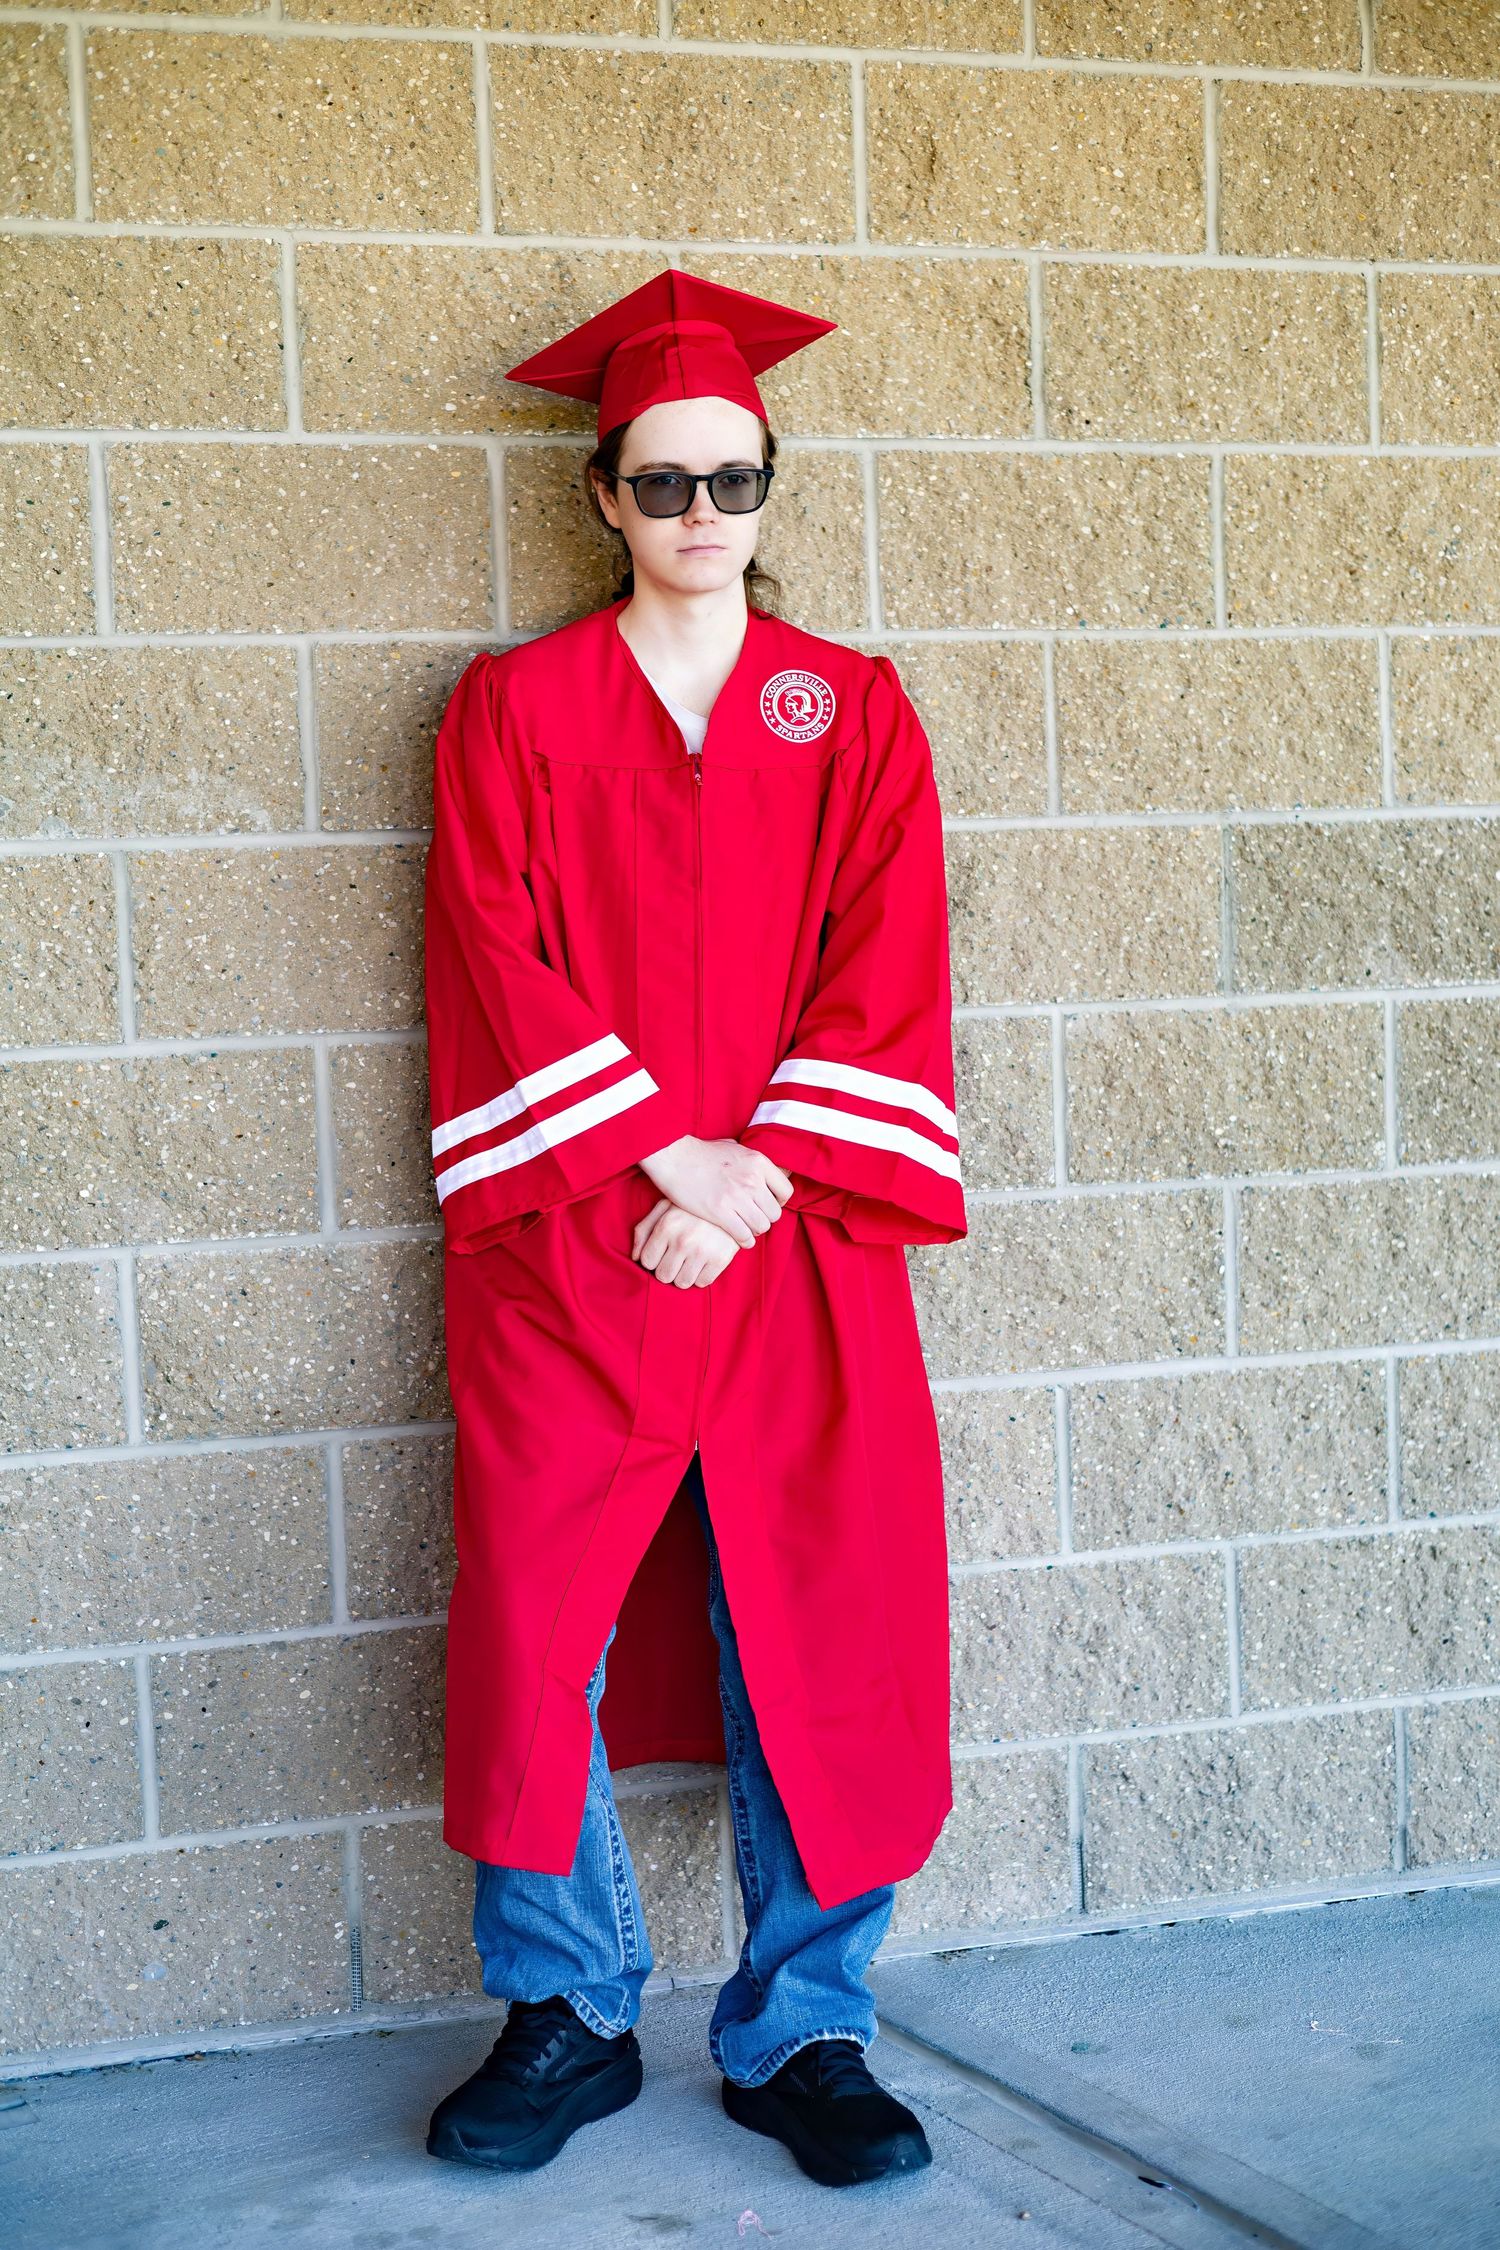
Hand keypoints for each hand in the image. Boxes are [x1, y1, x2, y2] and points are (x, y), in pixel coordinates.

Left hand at [632, 1196, 741, 1286]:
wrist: (732, 1199)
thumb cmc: (692, 1206)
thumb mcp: (665, 1207)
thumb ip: (645, 1230)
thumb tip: (635, 1257)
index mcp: (667, 1226)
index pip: (647, 1261)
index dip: (653, 1259)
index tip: (661, 1253)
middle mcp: (683, 1240)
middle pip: (663, 1276)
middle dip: (667, 1269)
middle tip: (676, 1259)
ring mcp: (703, 1251)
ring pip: (682, 1283)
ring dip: (683, 1275)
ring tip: (689, 1261)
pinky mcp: (721, 1259)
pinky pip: (702, 1282)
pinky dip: (701, 1276)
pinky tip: (703, 1262)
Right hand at [640, 1135, 793, 1248]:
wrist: (674, 1156)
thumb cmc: (701, 1152)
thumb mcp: (733, 1147)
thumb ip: (750, 1160)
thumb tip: (761, 1169)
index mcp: (758, 1162)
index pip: (786, 1191)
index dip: (778, 1202)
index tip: (767, 1205)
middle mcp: (752, 1180)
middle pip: (774, 1214)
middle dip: (765, 1218)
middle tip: (753, 1218)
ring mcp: (737, 1197)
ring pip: (761, 1227)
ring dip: (754, 1230)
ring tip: (744, 1227)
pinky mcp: (721, 1213)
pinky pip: (744, 1236)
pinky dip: (743, 1240)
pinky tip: (737, 1237)